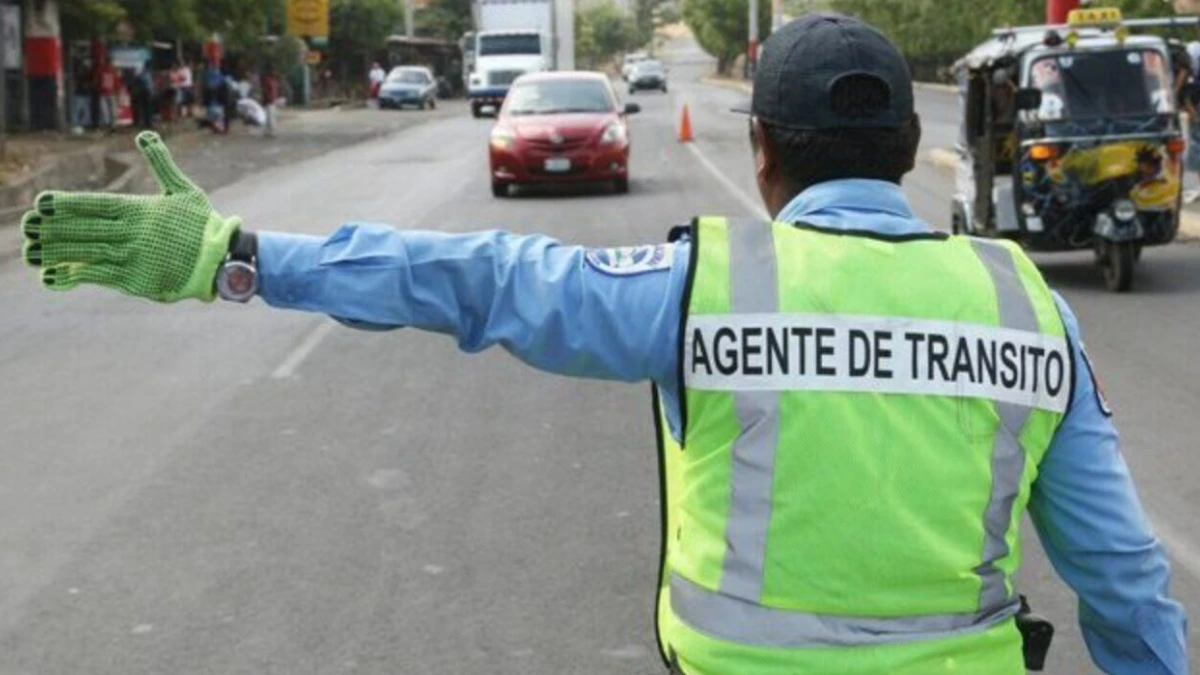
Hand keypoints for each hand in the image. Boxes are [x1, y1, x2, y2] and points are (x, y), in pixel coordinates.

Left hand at [21, 131, 240, 302]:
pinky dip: (74, 276)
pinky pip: (99, 276)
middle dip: (52, 229)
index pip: (94, 205)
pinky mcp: (136, 280)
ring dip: (56, 253)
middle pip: (83, 229)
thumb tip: (145, 134)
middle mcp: (132, 233)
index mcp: (140, 209)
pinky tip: (54, 276)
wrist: (222, 261)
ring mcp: (132, 258)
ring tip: (31, 252)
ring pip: (85, 252)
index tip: (41, 204)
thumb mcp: (185, 190)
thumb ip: (161, 163)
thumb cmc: (203, 225)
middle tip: (26, 228)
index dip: (65, 205)